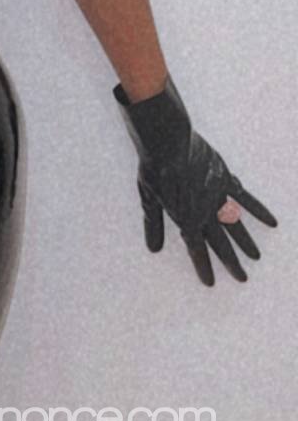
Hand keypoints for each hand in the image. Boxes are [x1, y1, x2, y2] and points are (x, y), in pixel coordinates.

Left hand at [113, 75, 277, 286]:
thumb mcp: (149, 198)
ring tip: (255, 258)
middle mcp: (204, 210)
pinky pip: (244, 197)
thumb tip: (153, 248)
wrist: (167, 138)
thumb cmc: (154, 168)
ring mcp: (217, 194)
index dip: (203, 266)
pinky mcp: (225, 178)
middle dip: (231, 262)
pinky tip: (271, 222)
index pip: (196, 249)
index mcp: (185, 216)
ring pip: (235, 224)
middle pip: (220, 242)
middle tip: (242, 279)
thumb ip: (154, 224)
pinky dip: (258, 210)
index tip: (211, 282)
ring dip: (246, 242)